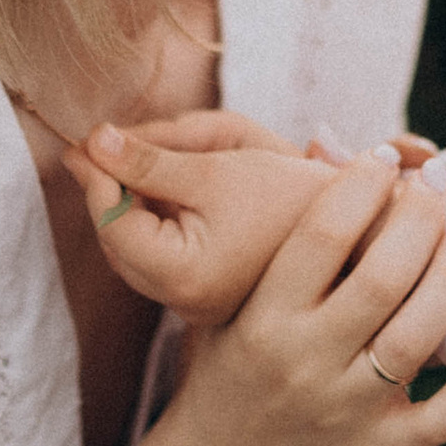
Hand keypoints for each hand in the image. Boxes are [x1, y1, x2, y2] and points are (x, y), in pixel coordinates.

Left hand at [62, 124, 348, 325]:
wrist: (362, 231)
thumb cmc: (294, 195)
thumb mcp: (217, 166)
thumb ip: (149, 158)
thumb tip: (94, 142)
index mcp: (182, 275)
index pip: (113, 222)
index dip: (96, 176)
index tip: (83, 140)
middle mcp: (183, 303)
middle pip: (117, 241)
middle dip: (106, 191)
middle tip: (90, 148)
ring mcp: (196, 305)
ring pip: (136, 250)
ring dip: (126, 206)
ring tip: (119, 161)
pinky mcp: (210, 296)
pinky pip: (162, 256)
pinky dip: (152, 221)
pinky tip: (155, 188)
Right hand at [150, 152, 445, 445]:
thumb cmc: (234, 361)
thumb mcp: (234, 298)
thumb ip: (284, 230)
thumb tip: (330, 138)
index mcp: (265, 319)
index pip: (319, 237)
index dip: (359, 186)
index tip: (385, 157)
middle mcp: (303, 363)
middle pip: (378, 281)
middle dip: (419, 221)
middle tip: (440, 180)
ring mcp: (343, 410)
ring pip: (413, 341)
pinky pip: (436, 421)